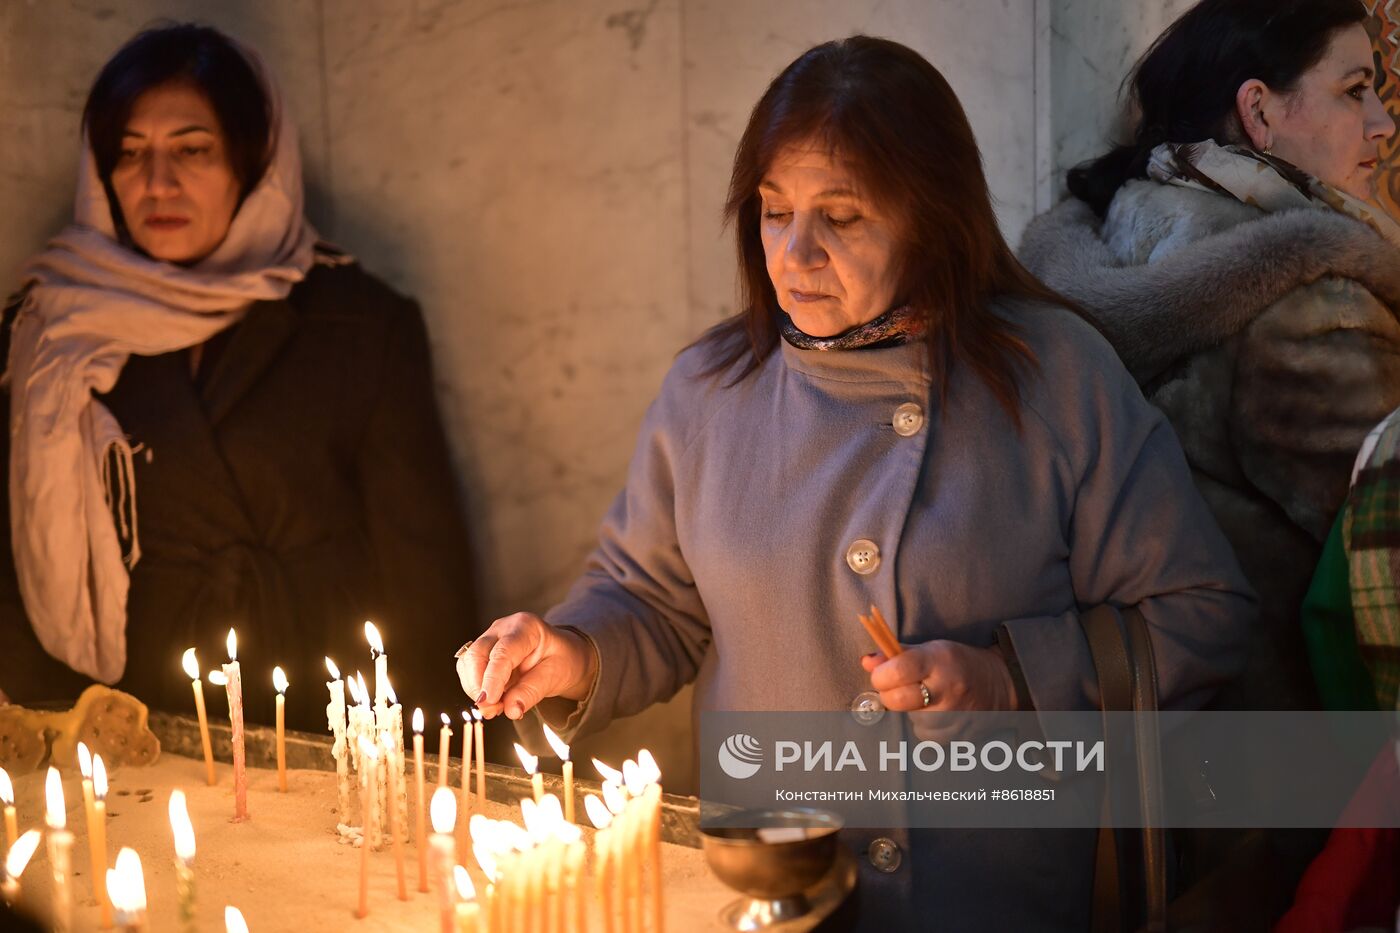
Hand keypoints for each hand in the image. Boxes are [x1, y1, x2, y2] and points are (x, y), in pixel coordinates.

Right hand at [456, 612, 597, 720]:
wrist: (563, 655)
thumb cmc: (562, 660)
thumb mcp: (554, 676)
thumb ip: (531, 692)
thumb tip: (511, 711)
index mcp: (525, 627)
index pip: (502, 653)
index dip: (492, 679)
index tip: (488, 702)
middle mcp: (503, 628)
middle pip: (477, 654)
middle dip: (478, 686)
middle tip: (491, 711)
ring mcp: (490, 638)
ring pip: (468, 662)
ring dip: (475, 689)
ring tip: (496, 707)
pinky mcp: (483, 652)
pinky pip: (468, 670)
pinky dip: (475, 688)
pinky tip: (492, 699)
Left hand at [861, 640, 1017, 740]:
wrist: (1000, 684)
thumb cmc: (958, 663)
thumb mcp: (931, 649)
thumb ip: (896, 655)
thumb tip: (867, 662)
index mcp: (938, 660)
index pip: (898, 670)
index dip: (881, 675)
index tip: (881, 675)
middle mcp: (947, 687)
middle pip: (897, 700)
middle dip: (890, 695)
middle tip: (898, 689)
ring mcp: (955, 714)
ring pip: (910, 720)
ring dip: (911, 712)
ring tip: (926, 700)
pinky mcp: (959, 735)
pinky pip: (926, 736)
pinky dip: (925, 727)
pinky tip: (937, 714)